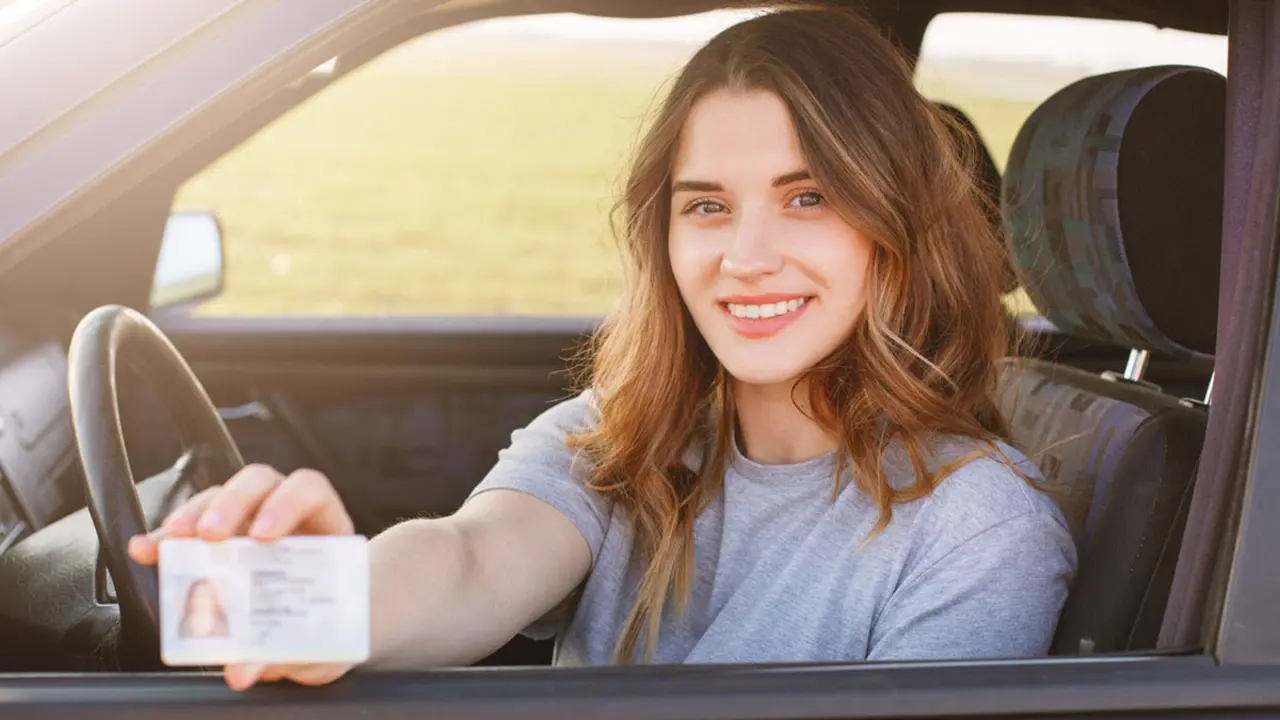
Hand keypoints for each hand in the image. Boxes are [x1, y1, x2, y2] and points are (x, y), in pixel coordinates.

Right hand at [127, 464, 357, 689]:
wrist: (324, 631)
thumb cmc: (325, 625)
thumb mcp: (316, 639)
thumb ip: (288, 651)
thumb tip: (242, 670)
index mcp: (324, 524)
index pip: (308, 490)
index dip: (286, 503)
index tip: (263, 534)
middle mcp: (286, 512)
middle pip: (258, 483)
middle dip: (230, 504)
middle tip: (209, 535)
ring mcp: (249, 521)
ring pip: (219, 497)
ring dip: (192, 516)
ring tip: (170, 542)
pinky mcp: (217, 541)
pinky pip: (188, 529)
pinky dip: (166, 539)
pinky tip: (146, 550)